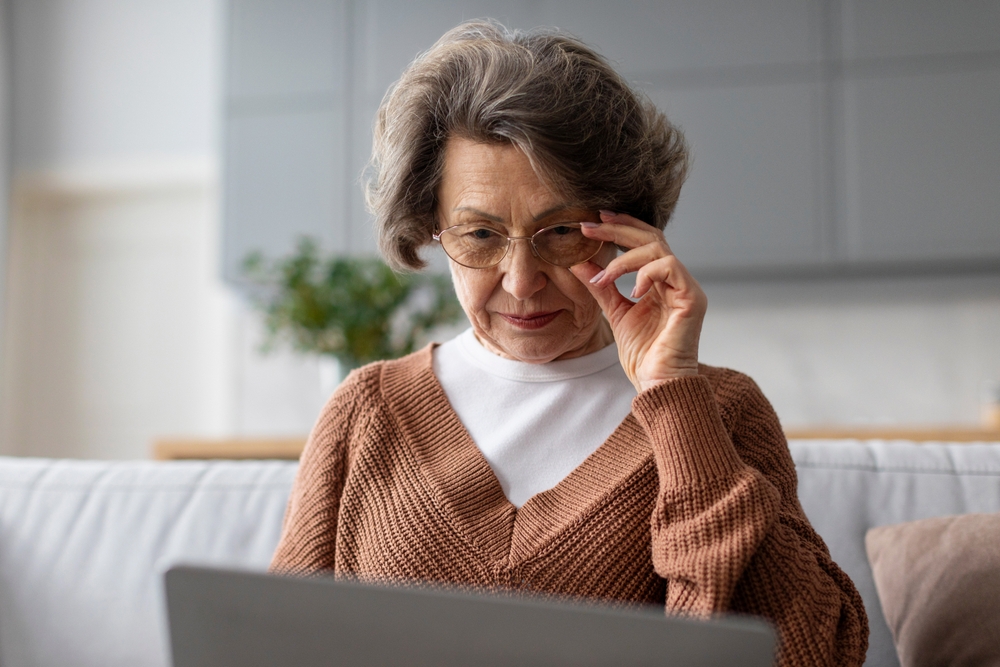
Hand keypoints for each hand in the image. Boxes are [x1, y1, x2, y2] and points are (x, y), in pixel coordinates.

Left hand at [569, 210, 706, 392]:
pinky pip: (670, 268)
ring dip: (624, 258)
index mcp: (662, 282)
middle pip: (652, 237)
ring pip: (659, 250)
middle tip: (590, 226)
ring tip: (603, 276)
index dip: (621, 227)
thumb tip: (577, 263)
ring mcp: (687, 288)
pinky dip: (646, 273)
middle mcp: (677, 281)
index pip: (645, 242)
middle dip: (618, 229)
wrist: (658, 384)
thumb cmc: (643, 355)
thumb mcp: (614, 314)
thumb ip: (601, 288)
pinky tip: (632, 291)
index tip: (595, 221)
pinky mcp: (692, 299)